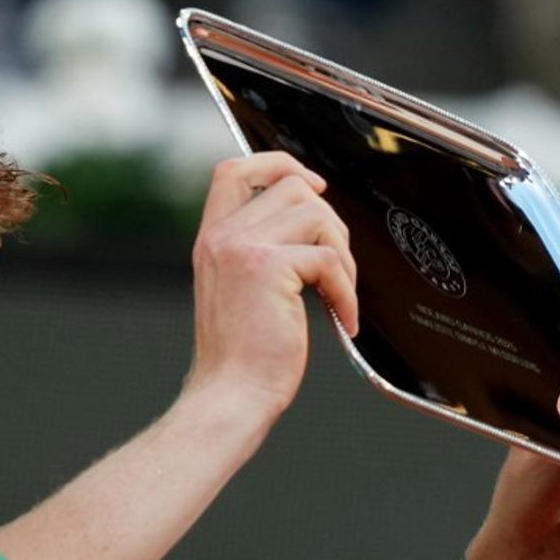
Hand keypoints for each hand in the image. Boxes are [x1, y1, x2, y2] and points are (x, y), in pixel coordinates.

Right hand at [185, 152, 357, 421]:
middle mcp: (222, 237)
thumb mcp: (241, 290)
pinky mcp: (268, 269)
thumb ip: (259, 252)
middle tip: (335, 268)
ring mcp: (242, 249)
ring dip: (342, 254)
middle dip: (329, 223)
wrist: (231, 396)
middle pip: (292, 186)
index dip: (279, 164)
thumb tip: (312, 223)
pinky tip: (341, 318)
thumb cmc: (242, 357)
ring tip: (339, 294)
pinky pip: (329, 259)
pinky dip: (346, 291)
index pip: (234, 169)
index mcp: (212, 239)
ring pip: (316, 214)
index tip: (312, 189)